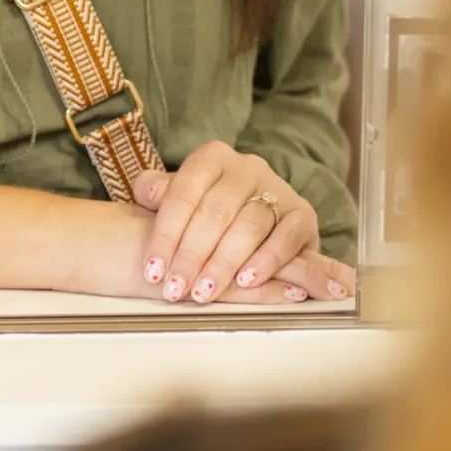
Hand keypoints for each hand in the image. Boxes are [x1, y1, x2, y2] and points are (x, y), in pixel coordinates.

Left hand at [131, 144, 354, 307]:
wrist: (262, 222)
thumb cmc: (208, 214)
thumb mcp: (179, 199)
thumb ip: (158, 193)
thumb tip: (147, 193)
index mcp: (212, 157)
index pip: (183, 193)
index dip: (165, 234)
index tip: (152, 271)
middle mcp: (247, 167)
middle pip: (215, 212)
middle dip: (191, 256)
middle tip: (175, 289)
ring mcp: (278, 189)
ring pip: (249, 226)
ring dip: (223, 264)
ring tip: (204, 292)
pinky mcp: (303, 215)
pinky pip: (285, 237)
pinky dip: (266, 261)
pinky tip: (246, 282)